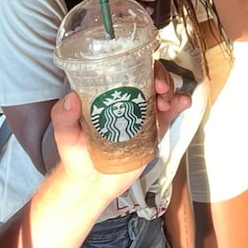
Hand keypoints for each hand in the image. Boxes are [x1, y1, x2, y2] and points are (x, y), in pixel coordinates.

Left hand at [48, 77, 189, 191]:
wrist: (92, 184)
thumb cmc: (76, 154)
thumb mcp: (65, 135)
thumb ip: (64, 117)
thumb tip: (71, 99)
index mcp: (108, 92)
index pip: (126, 67)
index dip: (138, 63)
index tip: (144, 72)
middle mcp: (128, 97)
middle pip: (150, 75)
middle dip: (161, 77)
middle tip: (161, 90)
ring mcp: (144, 112)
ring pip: (163, 91)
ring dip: (171, 90)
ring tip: (168, 103)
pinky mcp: (155, 129)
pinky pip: (171, 113)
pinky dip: (180, 104)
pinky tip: (184, 103)